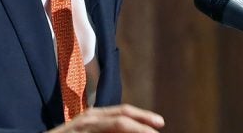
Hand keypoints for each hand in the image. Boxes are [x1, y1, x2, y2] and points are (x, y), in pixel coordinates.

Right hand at [48, 104, 164, 131]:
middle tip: (159, 125)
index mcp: (94, 117)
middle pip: (121, 115)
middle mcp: (89, 118)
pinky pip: (102, 131)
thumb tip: (128, 129)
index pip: (122, 112)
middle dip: (143, 121)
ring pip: (115, 123)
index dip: (142, 116)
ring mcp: (82, 126)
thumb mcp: (89, 132)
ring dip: (135, 128)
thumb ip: (105, 130)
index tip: (159, 123)